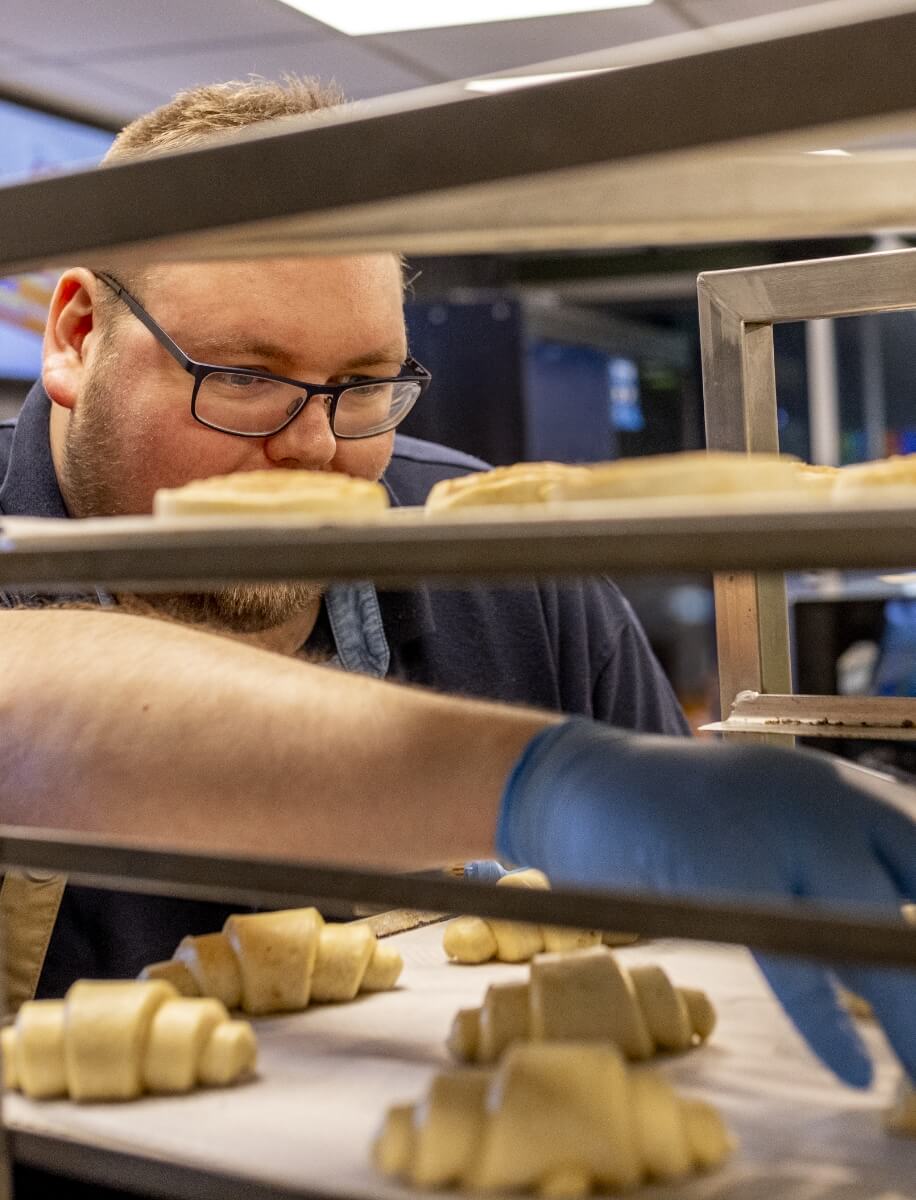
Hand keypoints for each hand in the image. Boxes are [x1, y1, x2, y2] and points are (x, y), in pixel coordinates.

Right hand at [497, 719, 915, 1087]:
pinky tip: (854, 1069)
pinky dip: (827, 1025)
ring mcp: (771, 834)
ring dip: (908, 1013)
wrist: (588, 777)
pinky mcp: (720, 871)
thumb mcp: (780, 807)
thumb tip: (902, 932)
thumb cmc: (688, 808)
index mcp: (841, 787)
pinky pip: (791, 962)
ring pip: (869, 935)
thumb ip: (843, 851)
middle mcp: (822, 802)